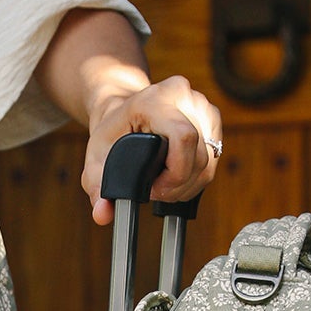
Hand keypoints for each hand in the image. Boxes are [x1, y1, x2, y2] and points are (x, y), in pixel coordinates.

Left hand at [83, 74, 221, 224]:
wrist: (123, 109)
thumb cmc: (112, 133)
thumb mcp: (96, 158)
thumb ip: (96, 188)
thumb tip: (102, 215)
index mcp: (155, 99)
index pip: (184, 138)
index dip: (174, 173)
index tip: (153, 187)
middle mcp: (183, 96)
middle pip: (199, 156)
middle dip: (179, 185)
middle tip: (156, 190)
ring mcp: (201, 104)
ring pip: (209, 160)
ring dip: (190, 183)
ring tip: (166, 185)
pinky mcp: (211, 117)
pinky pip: (214, 156)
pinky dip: (198, 175)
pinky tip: (178, 176)